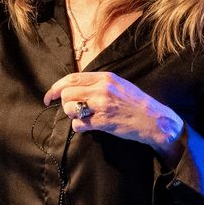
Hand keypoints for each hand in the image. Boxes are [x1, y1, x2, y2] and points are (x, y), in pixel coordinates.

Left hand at [43, 71, 182, 161]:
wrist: (153, 120)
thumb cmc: (135, 103)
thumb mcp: (118, 85)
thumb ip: (97, 84)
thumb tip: (73, 87)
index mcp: (105, 77)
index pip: (71, 78)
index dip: (56, 87)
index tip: (49, 96)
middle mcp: (102, 89)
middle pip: (67, 94)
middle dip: (65, 104)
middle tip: (73, 110)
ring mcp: (102, 105)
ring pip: (70, 109)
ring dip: (72, 116)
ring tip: (84, 117)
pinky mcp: (103, 122)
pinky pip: (79, 124)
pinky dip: (79, 127)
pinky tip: (89, 126)